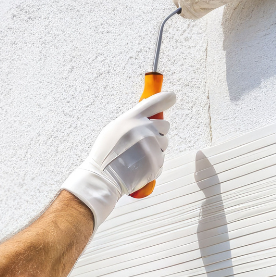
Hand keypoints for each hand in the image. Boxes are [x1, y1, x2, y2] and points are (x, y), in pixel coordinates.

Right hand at [61, 91, 174, 226]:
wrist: (103, 179)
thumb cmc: (105, 155)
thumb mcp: (113, 130)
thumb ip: (131, 121)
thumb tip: (147, 116)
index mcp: (132, 119)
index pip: (155, 102)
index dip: (166, 98)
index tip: (172, 97)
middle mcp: (144, 129)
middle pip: (165, 125)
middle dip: (158, 132)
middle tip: (143, 143)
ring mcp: (152, 146)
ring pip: (164, 144)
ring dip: (155, 149)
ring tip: (137, 157)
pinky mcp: (156, 162)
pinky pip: (161, 160)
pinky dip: (153, 164)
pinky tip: (138, 167)